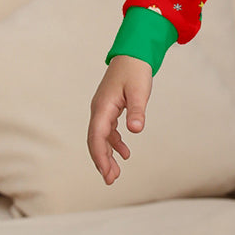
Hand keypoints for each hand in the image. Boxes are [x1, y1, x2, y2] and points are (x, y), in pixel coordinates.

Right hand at [87, 55, 152, 183]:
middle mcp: (99, 110)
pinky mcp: (110, 108)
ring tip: (116, 173)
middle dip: (101, 161)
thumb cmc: (136, 71)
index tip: (106, 172)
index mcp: (103, 107)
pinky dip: (114, 143)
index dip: (100, 156)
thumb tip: (136, 130)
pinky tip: (124, 153)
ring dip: (107, 155)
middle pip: (95, 140)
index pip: (97, 136)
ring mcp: (103, 109)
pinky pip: (108, 130)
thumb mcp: (139, 91)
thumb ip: (136, 111)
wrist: (133, 54)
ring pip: (101, 137)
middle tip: (110, 180)